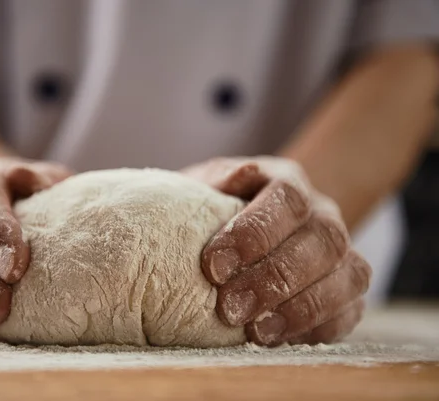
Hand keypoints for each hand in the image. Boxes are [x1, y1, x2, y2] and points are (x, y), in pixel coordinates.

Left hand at [182, 157, 370, 345]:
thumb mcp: (208, 187)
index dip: (256, 232)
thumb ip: (217, 181)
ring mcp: (342, 252)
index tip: (215, 266)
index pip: (287, 198)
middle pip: (323, 240)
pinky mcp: (347, 290)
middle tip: (230, 307)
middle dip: (276, 279)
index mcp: (288, 181)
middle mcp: (323, 213)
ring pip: (348, 276)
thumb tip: (237, 176)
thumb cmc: (218, 207)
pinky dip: (319, 328)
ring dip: (302, 308)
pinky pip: (351, 310)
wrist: (246, 226)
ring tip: (255, 331)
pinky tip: (280, 338)